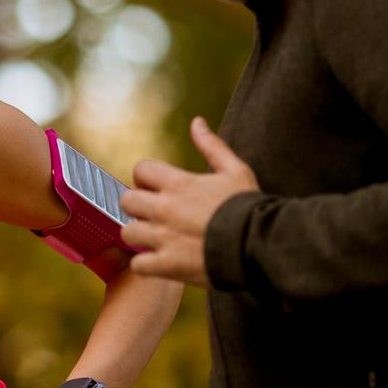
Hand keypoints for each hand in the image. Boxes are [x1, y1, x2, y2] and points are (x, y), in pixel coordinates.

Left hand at [119, 117, 258, 286]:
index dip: (146, 179)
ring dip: (139, 235)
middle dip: (137, 206)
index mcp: (179, 184)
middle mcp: (164, 209)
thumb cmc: (249, 207)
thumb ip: (212, 146)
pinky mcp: (167, 265)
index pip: (141, 170)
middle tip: (154, 214)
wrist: (260, 244)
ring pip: (128, 232)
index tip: (156, 188)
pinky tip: (160, 262)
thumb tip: (196, 122)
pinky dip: (146, 265)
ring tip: (157, 239)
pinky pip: (138, 264)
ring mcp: (163, 238)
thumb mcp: (235, 169)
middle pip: (127, 200)